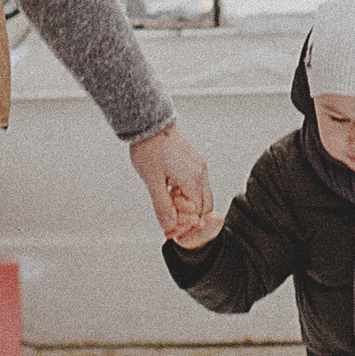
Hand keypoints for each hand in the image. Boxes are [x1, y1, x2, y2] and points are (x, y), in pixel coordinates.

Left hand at [132, 123, 218, 245]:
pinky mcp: (194, 161)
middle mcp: (201, 173)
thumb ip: (162, 205)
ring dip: (187, 205)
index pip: (199, 213)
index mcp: (193, 179)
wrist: (150, 123)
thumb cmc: (149, 149)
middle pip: (205, 206)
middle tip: (171, 223)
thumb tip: (168, 226)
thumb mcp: (152, 181)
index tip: (171, 232)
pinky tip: (170, 191)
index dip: (186, 225)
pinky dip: (186, 194)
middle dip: (190, 218)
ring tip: (167, 204)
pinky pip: (196, 184)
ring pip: (201, 195)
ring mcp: (199, 166)